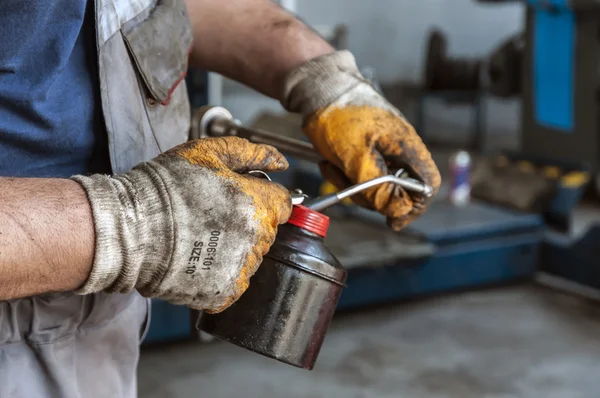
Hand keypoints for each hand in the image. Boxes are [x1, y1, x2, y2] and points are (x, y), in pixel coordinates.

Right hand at [72, 137, 291, 312]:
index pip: (284, 204)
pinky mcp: (224, 292)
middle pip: (267, 232)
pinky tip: (198, 258)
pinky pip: (234, 281)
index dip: (263, 198)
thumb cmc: (165, 187)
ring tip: (201, 237)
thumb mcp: (208, 152)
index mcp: (258, 205)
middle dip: (248, 222)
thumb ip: (252, 153)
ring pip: (251, 257)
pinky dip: (220, 273)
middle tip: (212, 216)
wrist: (130, 227)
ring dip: (235, 248)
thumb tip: (281, 163)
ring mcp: (241, 269)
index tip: (243, 199)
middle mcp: (256, 239)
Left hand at [281, 51, 440, 229]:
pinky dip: (344, 173)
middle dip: (370, 194)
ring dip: (352, 183)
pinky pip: (360, 171)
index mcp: (406, 147)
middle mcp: (400, 148)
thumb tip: (398, 212)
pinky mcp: (366, 147)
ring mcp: (383, 147)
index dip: (414, 207)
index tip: (393, 221)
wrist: (318, 87)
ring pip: (375, 183)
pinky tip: (329, 163)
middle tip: (347, 185)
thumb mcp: (356, 157)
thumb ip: (378, 187)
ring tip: (332, 167)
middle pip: (398, 190)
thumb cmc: (339, 115)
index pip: (427, 186)